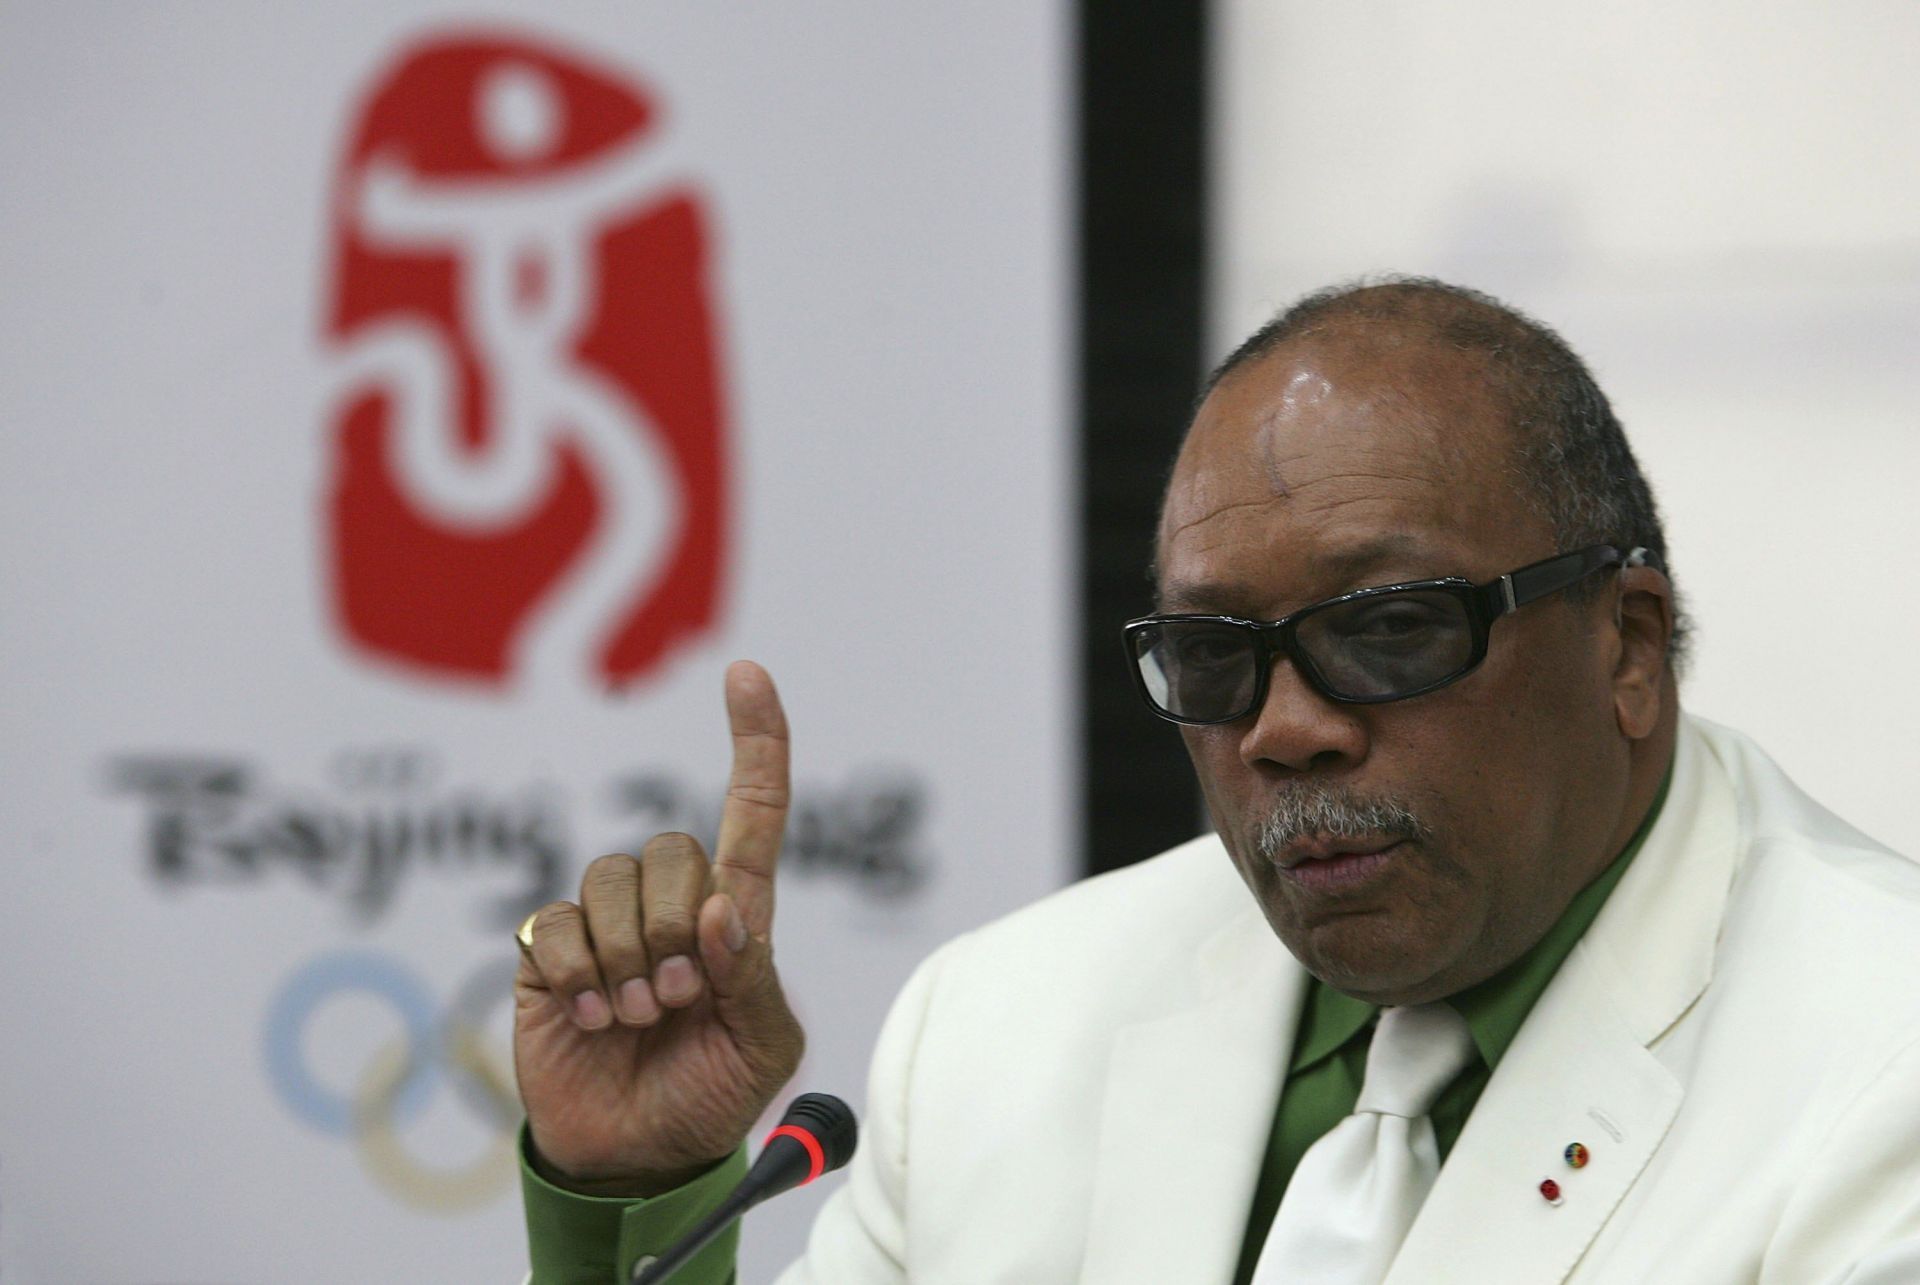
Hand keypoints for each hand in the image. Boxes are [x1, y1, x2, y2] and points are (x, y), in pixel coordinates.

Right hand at [512, 660, 805, 1194]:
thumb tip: (721, 908)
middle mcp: (671, 904)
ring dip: (629, 958)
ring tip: (637, 1016)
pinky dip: (577, 974)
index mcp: (736, 915)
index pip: (753, 813)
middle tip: (678, 1000)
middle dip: (676, 931)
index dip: (756, 742)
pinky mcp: (546, 953)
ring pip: (611, 881)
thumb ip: (753, 976)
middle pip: (671, 852)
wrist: (635, 1158)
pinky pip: (554, 925)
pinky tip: (591, 1016)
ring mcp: (605, 926)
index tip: (747, 674)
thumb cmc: (710, 1095)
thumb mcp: (762, 1047)